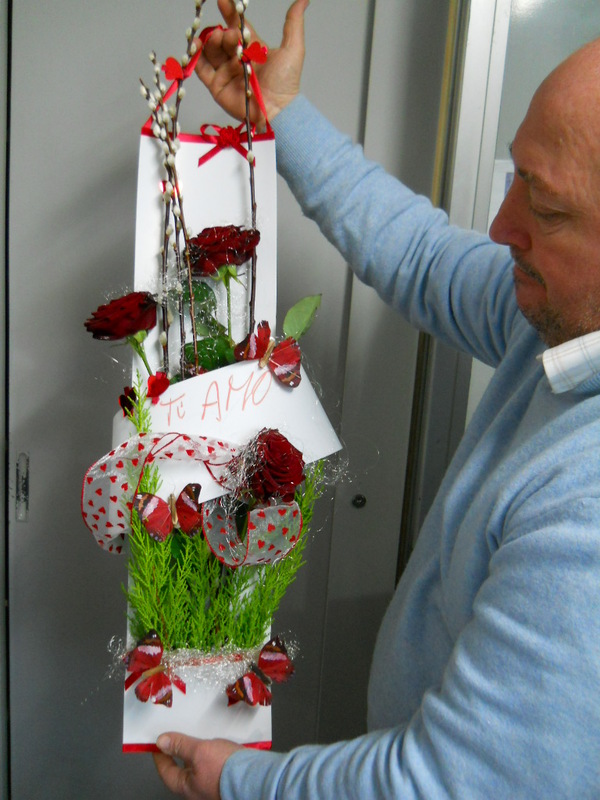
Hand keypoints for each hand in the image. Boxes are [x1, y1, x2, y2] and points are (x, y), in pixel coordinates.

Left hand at [153, 732, 242, 798]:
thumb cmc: (224, 767)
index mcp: (186, 787)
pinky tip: (215, 742)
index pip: (166, 771)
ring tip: (196, 735)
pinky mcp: (225, 778)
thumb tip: (160, 742)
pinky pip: (211, 765)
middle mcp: (197, 790)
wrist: (255, 777)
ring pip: (198, 766)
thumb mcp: (198, 751)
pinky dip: (209, 753)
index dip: (160, 755)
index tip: (157, 742)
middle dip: (179, 753)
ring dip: (196, 752)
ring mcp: (211, 785)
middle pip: (182, 770)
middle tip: (176, 736)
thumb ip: (180, 746)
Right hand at [195, 0, 308, 124]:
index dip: (230, 13)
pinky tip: (195, 46)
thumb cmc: (285, 83)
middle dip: (225, 33)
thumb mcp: (293, 48)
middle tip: (233, 37)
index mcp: (253, 50)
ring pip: (212, 50)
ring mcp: (226, 72)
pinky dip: (195, 57)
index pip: (238, 26)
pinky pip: (201, 68)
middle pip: (224, 38)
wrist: (277, 110)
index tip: (223, 0)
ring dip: (212, 41)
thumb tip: (304, 0)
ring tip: (218, 39)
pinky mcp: (216, 86)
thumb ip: (293, 23)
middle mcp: (237, 60)